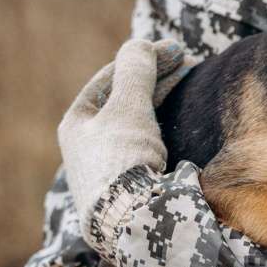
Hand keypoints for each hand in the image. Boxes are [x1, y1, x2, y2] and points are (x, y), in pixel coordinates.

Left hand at [57, 39, 185, 242]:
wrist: (131, 221)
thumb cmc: (123, 159)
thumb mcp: (128, 107)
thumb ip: (135, 72)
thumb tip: (139, 45)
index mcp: (76, 124)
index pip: (110, 79)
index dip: (143, 59)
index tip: (177, 49)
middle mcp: (87, 147)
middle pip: (124, 102)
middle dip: (156, 81)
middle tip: (189, 64)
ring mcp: (107, 171)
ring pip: (137, 126)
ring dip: (163, 104)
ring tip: (191, 91)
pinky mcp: (128, 191)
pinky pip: (147, 149)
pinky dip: (165, 131)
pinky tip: (183, 128)